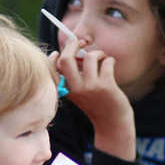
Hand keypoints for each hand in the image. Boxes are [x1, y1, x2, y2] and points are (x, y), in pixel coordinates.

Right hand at [52, 40, 134, 159]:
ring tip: (102, 58)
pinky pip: (107, 62)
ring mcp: (91, 87)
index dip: (53, 57)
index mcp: (66, 90)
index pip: (53, 69)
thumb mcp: (79, 93)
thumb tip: (74, 52)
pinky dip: (110, 60)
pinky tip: (111, 65)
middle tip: (81, 42)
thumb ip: (73, 76)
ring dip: (98, 53)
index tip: (58, 51)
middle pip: (66, 59)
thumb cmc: (96, 104)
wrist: (112, 123)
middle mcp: (76, 88)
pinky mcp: (106, 86)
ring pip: (90, 57)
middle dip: (73, 45)